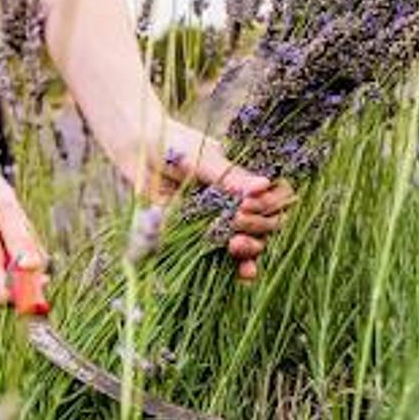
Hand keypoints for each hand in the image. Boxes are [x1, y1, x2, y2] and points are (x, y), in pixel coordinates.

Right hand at [0, 161, 46, 303]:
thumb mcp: (6, 209)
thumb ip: (20, 240)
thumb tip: (35, 267)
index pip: (4, 297)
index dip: (26, 292)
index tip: (41, 272)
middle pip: (13, 286)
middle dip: (30, 267)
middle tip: (27, 234)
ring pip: (14, 272)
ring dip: (25, 254)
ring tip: (17, 224)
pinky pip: (9, 261)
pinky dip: (17, 249)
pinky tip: (11, 228)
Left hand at [137, 119, 295, 279]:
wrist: (138, 153)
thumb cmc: (174, 146)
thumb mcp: (203, 159)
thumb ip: (231, 176)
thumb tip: (264, 185)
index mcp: (246, 178)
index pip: (280, 196)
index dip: (272, 204)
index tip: (250, 203)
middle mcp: (240, 200)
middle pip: (271, 222)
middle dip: (260, 225)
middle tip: (237, 218)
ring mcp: (224, 220)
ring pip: (256, 242)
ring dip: (253, 247)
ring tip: (234, 244)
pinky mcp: (205, 237)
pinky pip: (231, 258)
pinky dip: (241, 266)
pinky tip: (244, 273)